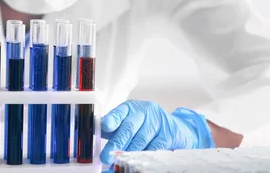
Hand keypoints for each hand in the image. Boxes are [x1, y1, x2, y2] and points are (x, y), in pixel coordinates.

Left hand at [100, 100, 214, 164]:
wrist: (173, 127)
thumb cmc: (145, 125)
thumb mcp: (129, 122)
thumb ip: (114, 128)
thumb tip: (95, 134)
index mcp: (131, 108)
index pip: (120, 112)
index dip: (112, 119)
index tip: (105, 126)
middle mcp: (144, 112)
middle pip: (129, 128)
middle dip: (117, 143)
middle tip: (106, 156)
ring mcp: (157, 122)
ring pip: (141, 139)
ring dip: (128, 152)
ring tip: (118, 161)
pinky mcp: (168, 134)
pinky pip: (154, 147)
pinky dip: (143, 156)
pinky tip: (136, 161)